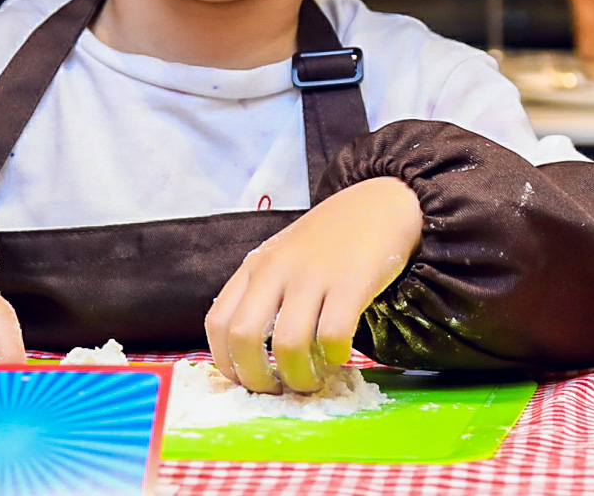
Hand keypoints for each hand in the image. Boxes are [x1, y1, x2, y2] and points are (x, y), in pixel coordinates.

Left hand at [204, 176, 421, 393]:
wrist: (377, 204)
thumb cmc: (327, 242)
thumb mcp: (281, 260)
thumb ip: (263, 296)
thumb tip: (250, 355)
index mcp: (253, 268)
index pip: (217, 322)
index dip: (226, 362)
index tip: (246, 381)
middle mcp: (275, 270)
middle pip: (243, 337)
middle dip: (256, 378)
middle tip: (278, 390)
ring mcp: (311, 275)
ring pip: (288, 344)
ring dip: (300, 377)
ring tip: (314, 379)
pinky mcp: (351, 282)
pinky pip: (334, 335)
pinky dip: (334, 357)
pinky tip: (340, 355)